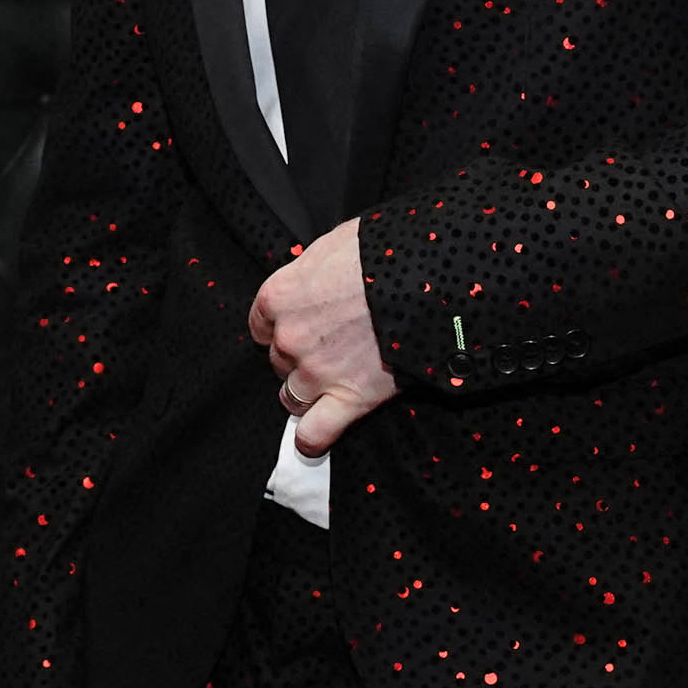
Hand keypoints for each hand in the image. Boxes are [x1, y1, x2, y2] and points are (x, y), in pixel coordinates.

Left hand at [250, 216, 396, 456]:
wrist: (425, 278)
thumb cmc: (383, 254)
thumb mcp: (335, 246)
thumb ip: (314, 273)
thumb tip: (319, 280)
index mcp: (281, 296)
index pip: (261, 324)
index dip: (281, 327)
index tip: (299, 326)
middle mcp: (290, 337)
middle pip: (279, 361)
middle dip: (299, 358)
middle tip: (330, 348)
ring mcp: (317, 371)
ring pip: (292, 396)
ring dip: (307, 393)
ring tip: (331, 384)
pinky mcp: (349, 398)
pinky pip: (316, 433)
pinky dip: (312, 440)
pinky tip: (312, 441)